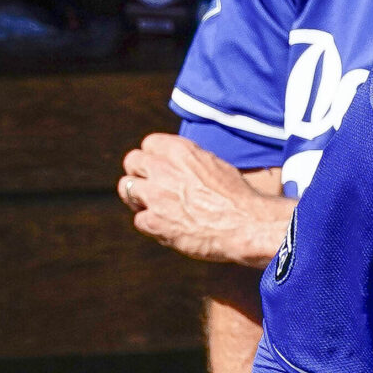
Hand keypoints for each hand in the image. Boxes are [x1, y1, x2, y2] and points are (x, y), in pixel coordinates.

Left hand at [120, 133, 294, 266]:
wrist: (245, 224)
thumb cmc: (237, 197)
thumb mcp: (214, 165)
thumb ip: (189, 162)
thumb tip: (179, 166)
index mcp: (180, 150)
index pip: (149, 144)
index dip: (153, 157)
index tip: (159, 167)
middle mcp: (162, 169)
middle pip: (131, 161)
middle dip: (138, 173)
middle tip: (150, 186)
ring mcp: (155, 195)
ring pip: (126, 188)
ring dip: (138, 197)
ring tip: (155, 207)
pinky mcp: (154, 222)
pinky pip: (139, 220)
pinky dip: (152, 225)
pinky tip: (168, 228)